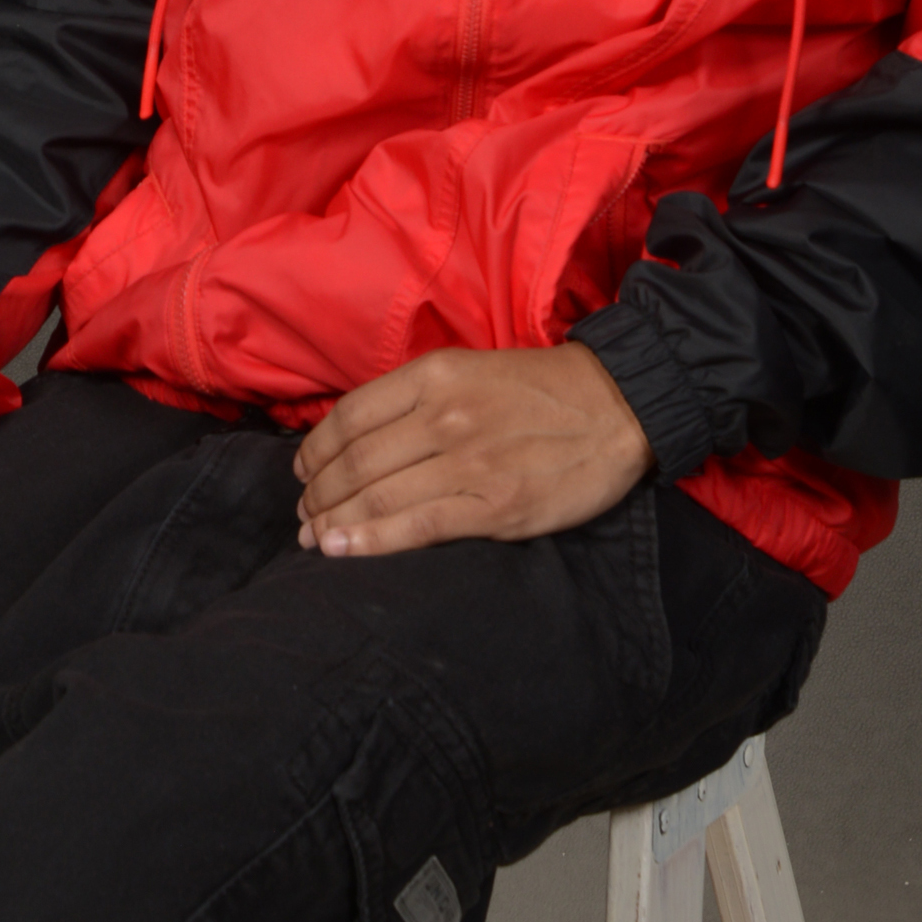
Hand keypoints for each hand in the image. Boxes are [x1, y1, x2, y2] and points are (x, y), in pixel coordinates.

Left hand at [292, 343, 654, 558]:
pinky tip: (341, 551)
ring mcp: (469, 463)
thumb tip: (360, 438)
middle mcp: (444, 416)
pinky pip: (416, 528)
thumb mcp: (471, 370)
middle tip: (303, 514)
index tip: (302, 472)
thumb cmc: (542, 391)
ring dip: (333, 522)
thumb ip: (417, 398)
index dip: (315, 451)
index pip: (350, 417)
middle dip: (317, 494)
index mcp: (435, 376)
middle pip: (355, 461)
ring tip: (313, 537)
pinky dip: (369, 542)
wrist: (618, 406)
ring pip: (376, 497)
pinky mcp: (494, 507)